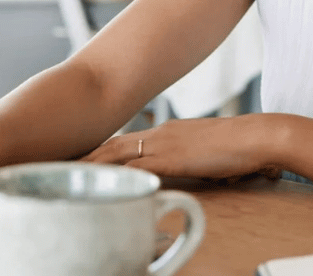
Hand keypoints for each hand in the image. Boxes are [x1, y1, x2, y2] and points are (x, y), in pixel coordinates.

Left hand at [80, 116, 277, 179]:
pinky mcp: (170, 157)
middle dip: (83, 155)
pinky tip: (95, 180)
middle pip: (110, 144)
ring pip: (114, 152)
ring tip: (62, 172)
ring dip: (88, 163)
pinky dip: (111, 172)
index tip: (76, 158)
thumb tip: (184, 174)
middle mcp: (159, 134)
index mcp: (166, 132)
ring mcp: (162, 143)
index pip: (122, 141)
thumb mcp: (206, 154)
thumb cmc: (239, 147)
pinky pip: (133, 166)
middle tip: (54, 163)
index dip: (98, 150)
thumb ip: (189, 162)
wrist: (258, 137)